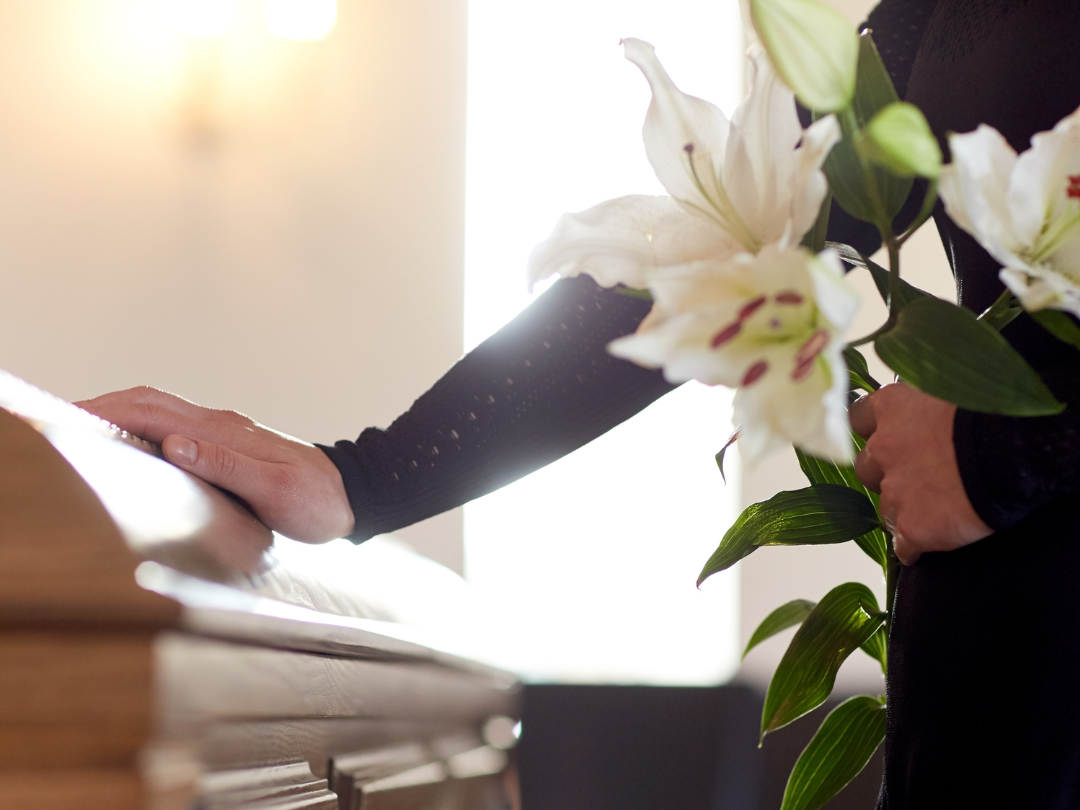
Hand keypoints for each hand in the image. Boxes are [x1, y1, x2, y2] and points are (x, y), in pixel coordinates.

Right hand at [75, 387, 354, 543]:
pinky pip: (176, 429)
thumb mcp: (275, 491)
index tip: (70, 418)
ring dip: (121, 416)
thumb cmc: (316, 501)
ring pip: (161, 412)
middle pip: (150, 403)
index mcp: (224, 433)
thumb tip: (174, 445)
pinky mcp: (229, 447)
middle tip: (62, 421)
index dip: (108, 412)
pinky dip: (143, 429)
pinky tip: (132, 447)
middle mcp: (220, 426)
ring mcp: (224, 434)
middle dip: (104, 407)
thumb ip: (226, 467)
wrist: (352, 497)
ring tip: (84, 431)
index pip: (153, 412)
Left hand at [849, 382, 991, 565]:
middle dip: (885, 474)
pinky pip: (903, 545)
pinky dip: (913, 547)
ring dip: (902, 510)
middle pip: (867, 468)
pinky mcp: (913, 527)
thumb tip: (931, 411)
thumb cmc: (995, 410)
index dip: (873, 431)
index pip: (858, 418)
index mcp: (892, 407)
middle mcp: (883, 448)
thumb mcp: (952, 390)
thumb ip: (928, 403)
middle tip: (918, 478)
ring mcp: (895, 490)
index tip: (887, 437)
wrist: (1017, 450)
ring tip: (932, 512)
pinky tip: (926, 548)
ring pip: (885, 508)